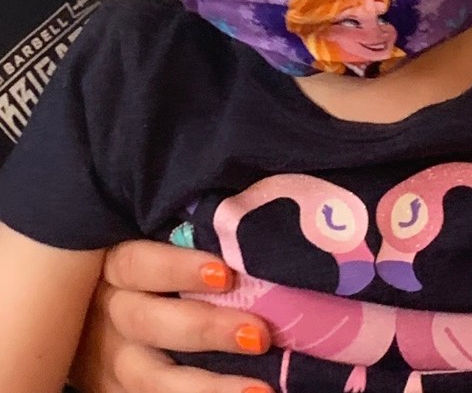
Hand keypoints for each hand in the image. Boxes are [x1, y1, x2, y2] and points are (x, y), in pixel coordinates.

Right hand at [69, 239, 273, 392]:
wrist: (83, 318)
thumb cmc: (136, 265)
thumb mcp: (142, 244)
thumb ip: (181, 236)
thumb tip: (241, 224)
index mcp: (111, 266)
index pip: (137, 265)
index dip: (178, 269)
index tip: (226, 275)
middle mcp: (107, 315)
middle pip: (148, 323)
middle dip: (205, 329)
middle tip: (259, 334)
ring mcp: (108, 361)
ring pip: (151, 379)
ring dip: (207, 387)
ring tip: (259, 389)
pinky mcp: (113, 392)